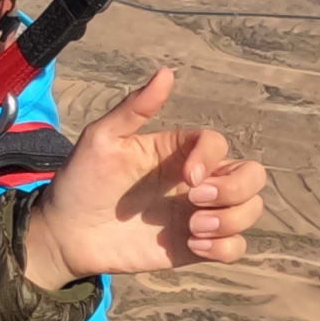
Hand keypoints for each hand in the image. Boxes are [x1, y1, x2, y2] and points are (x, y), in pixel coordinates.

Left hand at [22, 66, 266, 281]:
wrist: (67, 234)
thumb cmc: (82, 181)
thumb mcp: (102, 140)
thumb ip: (134, 108)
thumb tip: (166, 73)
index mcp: (178, 151)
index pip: (218, 143)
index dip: (211, 158)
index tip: (186, 178)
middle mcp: (197, 179)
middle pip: (252, 175)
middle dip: (237, 189)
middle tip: (196, 202)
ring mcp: (199, 213)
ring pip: (251, 210)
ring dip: (232, 220)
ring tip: (193, 229)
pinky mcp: (196, 246)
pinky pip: (235, 247)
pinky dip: (225, 248)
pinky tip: (193, 246)